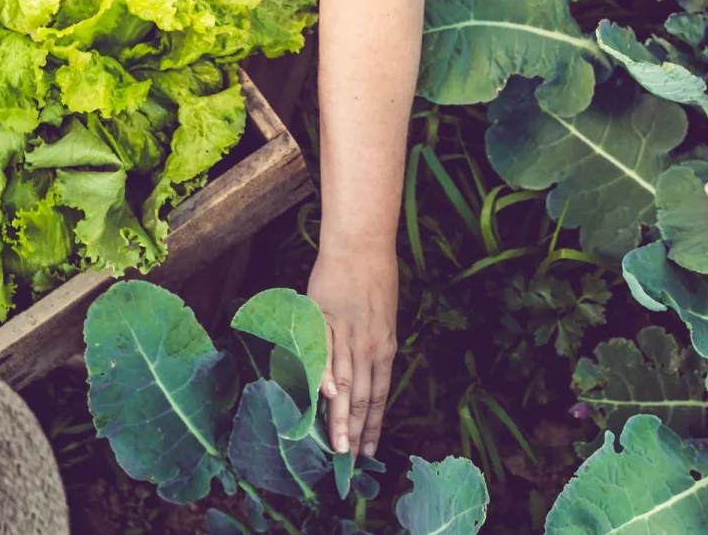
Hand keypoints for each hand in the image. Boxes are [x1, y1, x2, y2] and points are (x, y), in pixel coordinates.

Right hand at [307, 244, 397, 456]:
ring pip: (343, 383)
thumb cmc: (374, 278)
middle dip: (356, 432)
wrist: (360, 245)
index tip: (369, 449)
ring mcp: (347, 334)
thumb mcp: (383, 317)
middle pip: (362, 397)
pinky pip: (322, 354)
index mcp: (385, 347)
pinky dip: (323, 376)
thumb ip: (374, 347)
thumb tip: (365, 376)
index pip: (380, 395)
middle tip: (350, 461)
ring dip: (340, 417)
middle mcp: (369, 346)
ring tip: (336, 446)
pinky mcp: (325, 320)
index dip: (374, 424)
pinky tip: (323, 399)